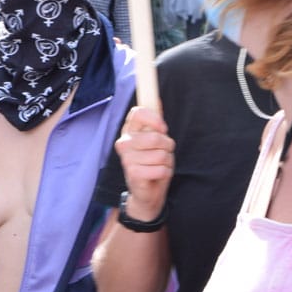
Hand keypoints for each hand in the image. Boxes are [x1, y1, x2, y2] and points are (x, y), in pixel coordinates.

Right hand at [113, 106, 174, 220]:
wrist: (147, 191)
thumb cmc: (153, 161)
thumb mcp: (156, 139)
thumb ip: (155, 121)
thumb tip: (156, 100)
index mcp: (129, 131)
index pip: (138, 113)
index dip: (155, 119)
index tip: (163, 128)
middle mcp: (124, 143)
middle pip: (155, 137)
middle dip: (167, 146)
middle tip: (163, 152)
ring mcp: (127, 159)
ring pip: (161, 154)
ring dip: (167, 161)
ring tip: (160, 165)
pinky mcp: (133, 174)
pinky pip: (161, 169)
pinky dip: (165, 173)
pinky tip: (157, 175)